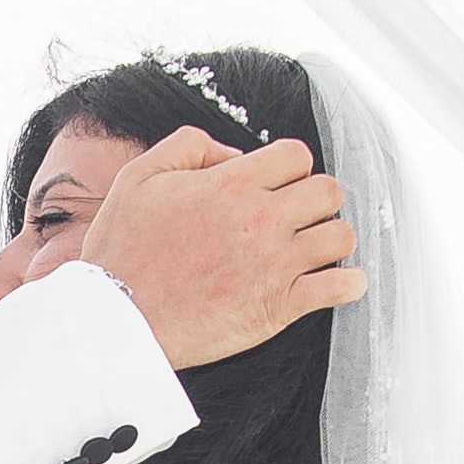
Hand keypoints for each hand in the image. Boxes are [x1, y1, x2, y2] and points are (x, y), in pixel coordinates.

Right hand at [80, 128, 361, 369]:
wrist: (116, 317)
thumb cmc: (122, 251)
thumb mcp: (140, 177)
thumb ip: (189, 147)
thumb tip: (233, 154)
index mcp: (231, 184)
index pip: (297, 156)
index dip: (290, 168)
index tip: (278, 187)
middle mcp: (260, 219)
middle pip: (329, 191)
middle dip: (317, 200)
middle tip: (298, 217)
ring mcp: (273, 264)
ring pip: (342, 235)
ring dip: (331, 239)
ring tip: (312, 250)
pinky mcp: (278, 307)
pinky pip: (341, 287)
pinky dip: (347, 284)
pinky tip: (334, 284)